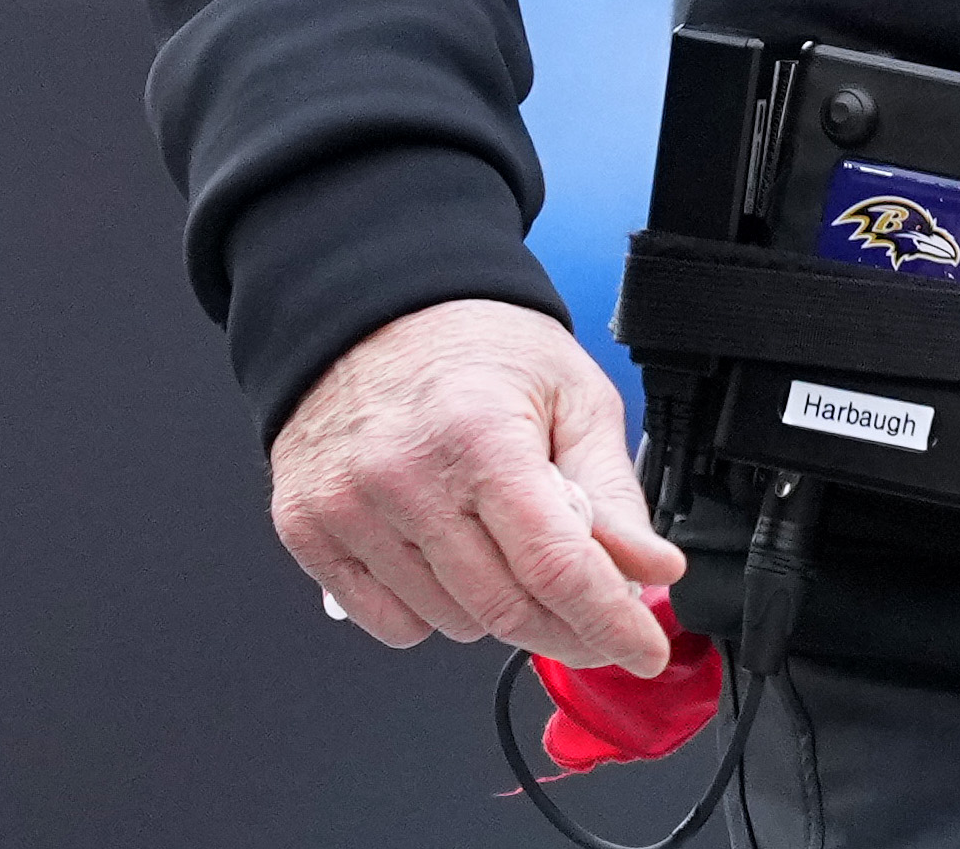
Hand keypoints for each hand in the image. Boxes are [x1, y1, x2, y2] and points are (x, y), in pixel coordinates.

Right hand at [273, 297, 684, 672]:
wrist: (373, 310)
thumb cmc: (476, 347)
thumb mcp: (571, 397)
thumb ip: (610, 492)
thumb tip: (651, 567)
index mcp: (480, 437)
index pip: (554, 565)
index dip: (609, 621)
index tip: (643, 649)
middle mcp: (403, 479)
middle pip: (504, 608)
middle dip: (567, 628)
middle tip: (597, 614)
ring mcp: (347, 510)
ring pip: (450, 622)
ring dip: (499, 612)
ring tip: (508, 549)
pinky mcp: (308, 531)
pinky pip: (390, 622)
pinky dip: (433, 611)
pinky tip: (448, 557)